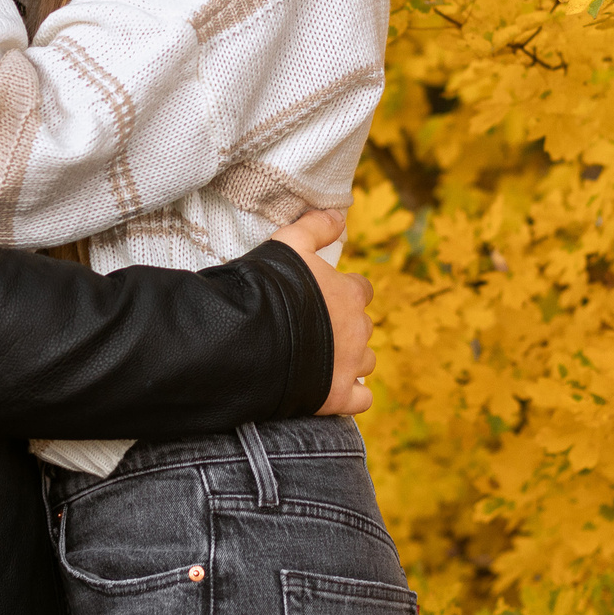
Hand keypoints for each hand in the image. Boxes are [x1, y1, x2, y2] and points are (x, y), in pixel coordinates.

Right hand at [271, 208, 373, 415]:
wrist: (248, 337)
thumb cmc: (266, 287)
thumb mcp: (288, 243)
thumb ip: (316, 227)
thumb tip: (340, 215)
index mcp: (350, 294)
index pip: (362, 290)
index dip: (344, 293)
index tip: (324, 298)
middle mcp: (358, 330)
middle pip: (364, 327)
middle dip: (346, 328)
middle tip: (315, 330)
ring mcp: (350, 365)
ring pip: (366, 362)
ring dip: (350, 360)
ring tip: (321, 359)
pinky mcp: (338, 397)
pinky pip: (362, 399)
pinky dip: (352, 395)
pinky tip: (332, 389)